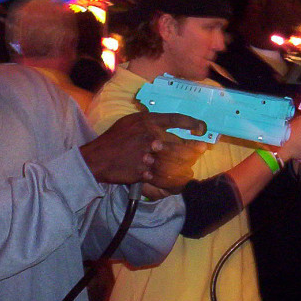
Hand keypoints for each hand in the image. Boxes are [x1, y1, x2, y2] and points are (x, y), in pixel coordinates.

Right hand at [81, 112, 206, 185]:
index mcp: (147, 121)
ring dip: (184, 165)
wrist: (97, 158)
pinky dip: (171, 180)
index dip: (192, 123)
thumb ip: (147, 121)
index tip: (202, 128)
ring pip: (174, 162)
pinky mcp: (143, 171)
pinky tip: (176, 181)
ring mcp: (147, 155)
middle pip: (179, 144)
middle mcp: (149, 136)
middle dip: (193, 148)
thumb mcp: (129, 122)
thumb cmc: (113, 139)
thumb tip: (164, 122)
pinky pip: (162, 176)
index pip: (176, 119)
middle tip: (201, 150)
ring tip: (190, 166)